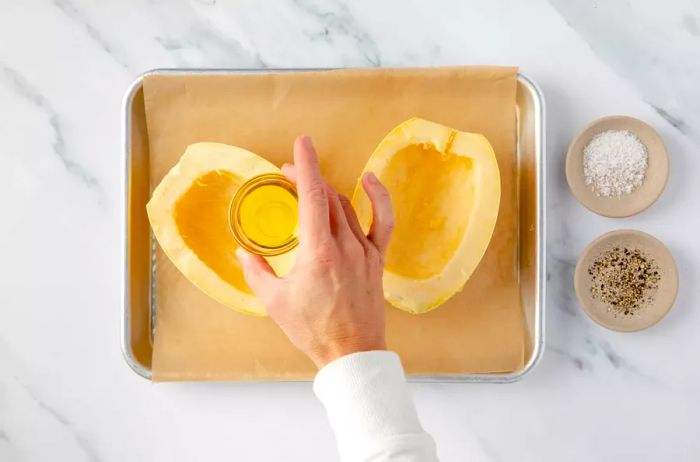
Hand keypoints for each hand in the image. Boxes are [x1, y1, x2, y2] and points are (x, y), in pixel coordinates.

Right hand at [236, 135, 394, 367]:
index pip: (312, 196)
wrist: (352, 353)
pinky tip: (369, 181)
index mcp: (318, 252)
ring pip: (346, 207)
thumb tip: (243, 253)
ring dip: (327, 192)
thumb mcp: (275, 302)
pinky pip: (382, 222)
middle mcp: (345, 245)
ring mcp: (364, 251)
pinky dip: (378, 198)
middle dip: (307, 178)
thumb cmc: (313, 330)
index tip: (301, 143)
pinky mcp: (376, 259)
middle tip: (287, 174)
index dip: (306, 166)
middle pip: (327, 197)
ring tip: (309, 187)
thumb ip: (257, 272)